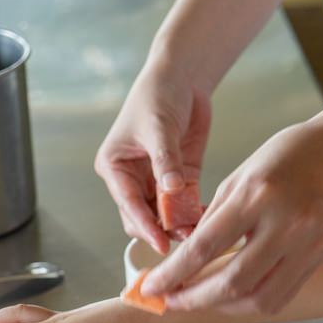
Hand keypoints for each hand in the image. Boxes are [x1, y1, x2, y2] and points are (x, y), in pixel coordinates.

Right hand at [94, 62, 211, 253]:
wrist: (182, 78)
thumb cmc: (158, 94)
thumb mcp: (159, 127)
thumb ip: (165, 160)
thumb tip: (170, 189)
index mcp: (114, 166)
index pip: (128, 203)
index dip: (145, 225)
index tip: (161, 243)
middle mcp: (132, 179)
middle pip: (143, 217)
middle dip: (162, 230)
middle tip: (186, 239)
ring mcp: (156, 181)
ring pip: (164, 216)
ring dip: (180, 225)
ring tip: (200, 233)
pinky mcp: (179, 179)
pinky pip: (184, 205)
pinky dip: (193, 214)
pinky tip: (207, 219)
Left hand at [142, 119, 322, 314]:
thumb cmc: (294, 153)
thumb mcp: (245, 172)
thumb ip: (217, 214)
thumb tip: (189, 251)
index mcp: (258, 195)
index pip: (205, 247)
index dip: (173, 274)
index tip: (150, 288)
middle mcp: (284, 223)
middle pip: (231, 282)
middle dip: (193, 298)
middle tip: (169, 300)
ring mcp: (306, 244)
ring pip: (258, 298)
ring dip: (222, 306)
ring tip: (199, 299)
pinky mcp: (319, 257)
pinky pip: (281, 295)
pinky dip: (252, 303)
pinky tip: (233, 297)